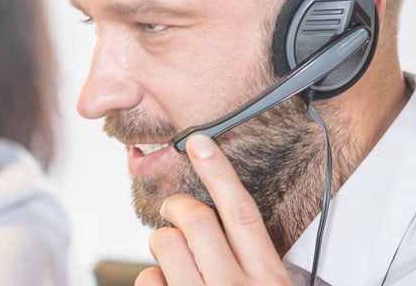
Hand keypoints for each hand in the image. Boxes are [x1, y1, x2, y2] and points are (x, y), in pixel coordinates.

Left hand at [137, 134, 288, 285]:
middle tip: (172, 208)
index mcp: (267, 279)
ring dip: (163, 241)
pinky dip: (153, 275)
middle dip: (177, 205)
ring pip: (166, 242)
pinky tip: (168, 283)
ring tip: (172, 257)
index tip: (200, 144)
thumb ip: (258, 264)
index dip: (219, 172)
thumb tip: (233, 229)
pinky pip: (148, 276)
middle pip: (197, 219)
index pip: (241, 213)